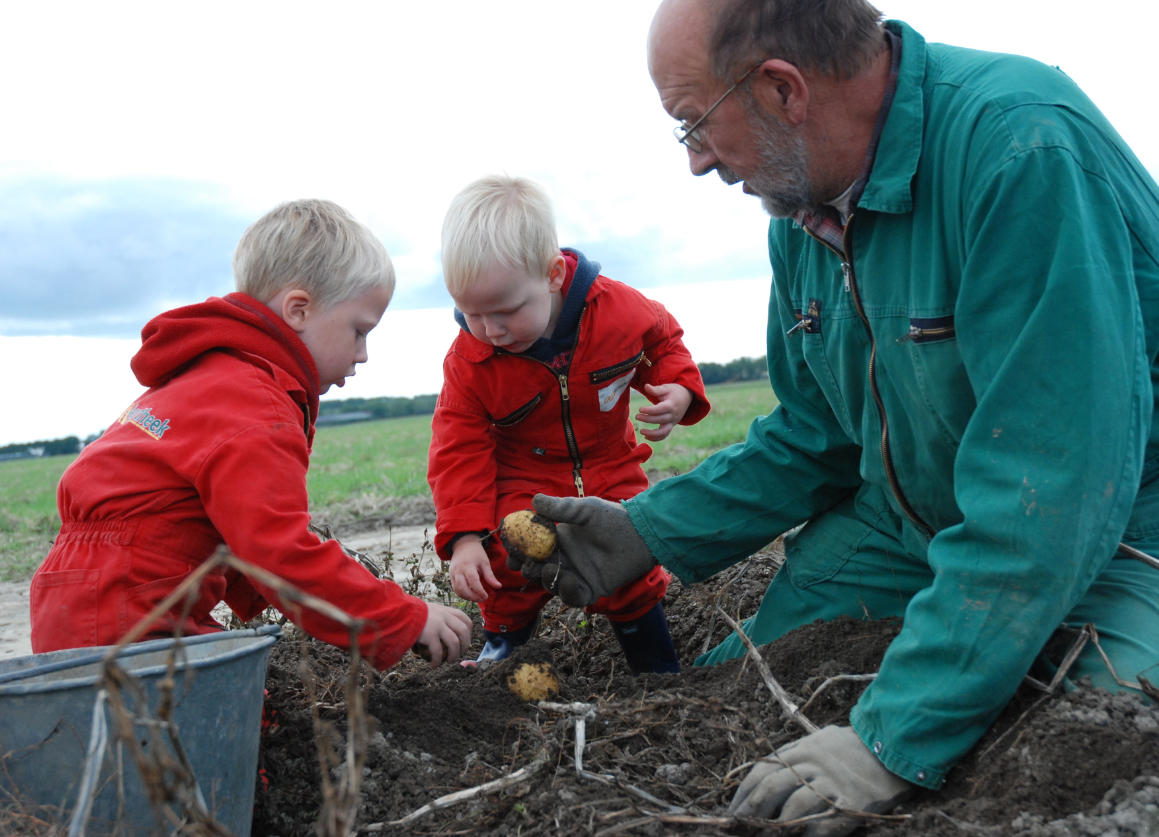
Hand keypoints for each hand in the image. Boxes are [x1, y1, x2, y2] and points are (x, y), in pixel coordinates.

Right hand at [414, 603, 472, 666]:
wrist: (398, 612)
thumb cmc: (410, 613)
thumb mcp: (427, 611)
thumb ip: (436, 618)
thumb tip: (440, 631)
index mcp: (444, 610)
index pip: (464, 618)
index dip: (468, 630)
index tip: (464, 639)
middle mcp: (444, 616)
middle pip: (463, 631)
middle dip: (465, 645)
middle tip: (460, 653)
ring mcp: (438, 625)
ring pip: (455, 642)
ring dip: (454, 655)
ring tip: (449, 661)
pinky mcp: (430, 635)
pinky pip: (438, 652)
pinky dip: (437, 661)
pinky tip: (434, 666)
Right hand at [449, 537, 501, 601]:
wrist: (463, 545)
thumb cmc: (476, 553)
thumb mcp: (485, 562)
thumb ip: (490, 576)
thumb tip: (498, 587)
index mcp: (468, 566)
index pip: (473, 581)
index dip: (479, 591)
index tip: (486, 596)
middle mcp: (458, 570)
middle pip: (462, 588)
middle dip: (472, 597)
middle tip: (481, 599)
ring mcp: (452, 574)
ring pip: (457, 590)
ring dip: (467, 597)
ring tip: (477, 598)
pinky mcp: (450, 576)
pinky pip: (455, 588)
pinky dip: (462, 594)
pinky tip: (470, 595)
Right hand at [519, 494, 656, 607]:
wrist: (640, 537)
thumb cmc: (613, 519)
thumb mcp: (585, 509)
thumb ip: (560, 507)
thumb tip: (534, 500)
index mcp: (560, 539)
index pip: (533, 547)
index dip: (520, 550)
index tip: (510, 550)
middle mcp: (566, 558)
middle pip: (537, 568)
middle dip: (527, 567)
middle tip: (522, 564)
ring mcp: (577, 575)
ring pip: (551, 583)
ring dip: (545, 578)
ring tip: (546, 567)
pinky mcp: (591, 589)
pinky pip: (573, 596)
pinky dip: (567, 591)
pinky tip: (568, 579)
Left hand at [634, 383, 691, 441]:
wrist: (687, 397)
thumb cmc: (674, 391)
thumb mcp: (666, 388)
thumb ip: (656, 389)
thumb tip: (645, 386)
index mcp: (671, 405)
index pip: (660, 409)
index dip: (650, 410)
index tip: (640, 409)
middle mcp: (673, 415)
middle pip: (660, 420)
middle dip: (648, 419)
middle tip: (637, 416)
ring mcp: (673, 422)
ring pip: (664, 431)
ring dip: (653, 434)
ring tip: (641, 432)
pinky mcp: (671, 426)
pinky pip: (665, 435)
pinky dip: (656, 438)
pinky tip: (646, 437)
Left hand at [729, 726, 913, 835]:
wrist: (892, 749)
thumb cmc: (851, 749)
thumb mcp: (819, 742)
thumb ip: (794, 756)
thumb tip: (763, 778)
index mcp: (801, 749)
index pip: (762, 770)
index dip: (744, 794)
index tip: (732, 813)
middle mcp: (813, 764)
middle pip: (772, 788)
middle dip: (751, 811)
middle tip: (740, 828)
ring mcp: (832, 783)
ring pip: (794, 807)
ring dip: (776, 828)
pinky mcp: (852, 802)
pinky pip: (824, 824)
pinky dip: (807, 836)